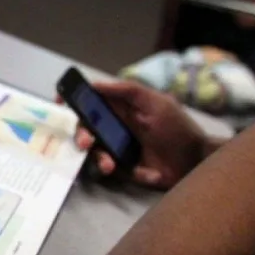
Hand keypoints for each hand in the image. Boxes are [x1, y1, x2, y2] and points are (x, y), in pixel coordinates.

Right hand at [74, 81, 211, 188]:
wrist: (195, 162)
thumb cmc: (178, 129)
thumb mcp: (157, 103)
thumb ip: (129, 91)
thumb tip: (96, 84)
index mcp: (122, 108)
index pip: (92, 101)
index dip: (74, 100)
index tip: (60, 102)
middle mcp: (115, 126)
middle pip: (85, 127)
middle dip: (81, 134)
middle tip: (86, 142)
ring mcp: (117, 148)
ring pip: (92, 150)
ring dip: (97, 156)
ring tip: (109, 165)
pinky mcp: (121, 168)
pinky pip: (105, 168)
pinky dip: (113, 169)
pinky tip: (127, 170)